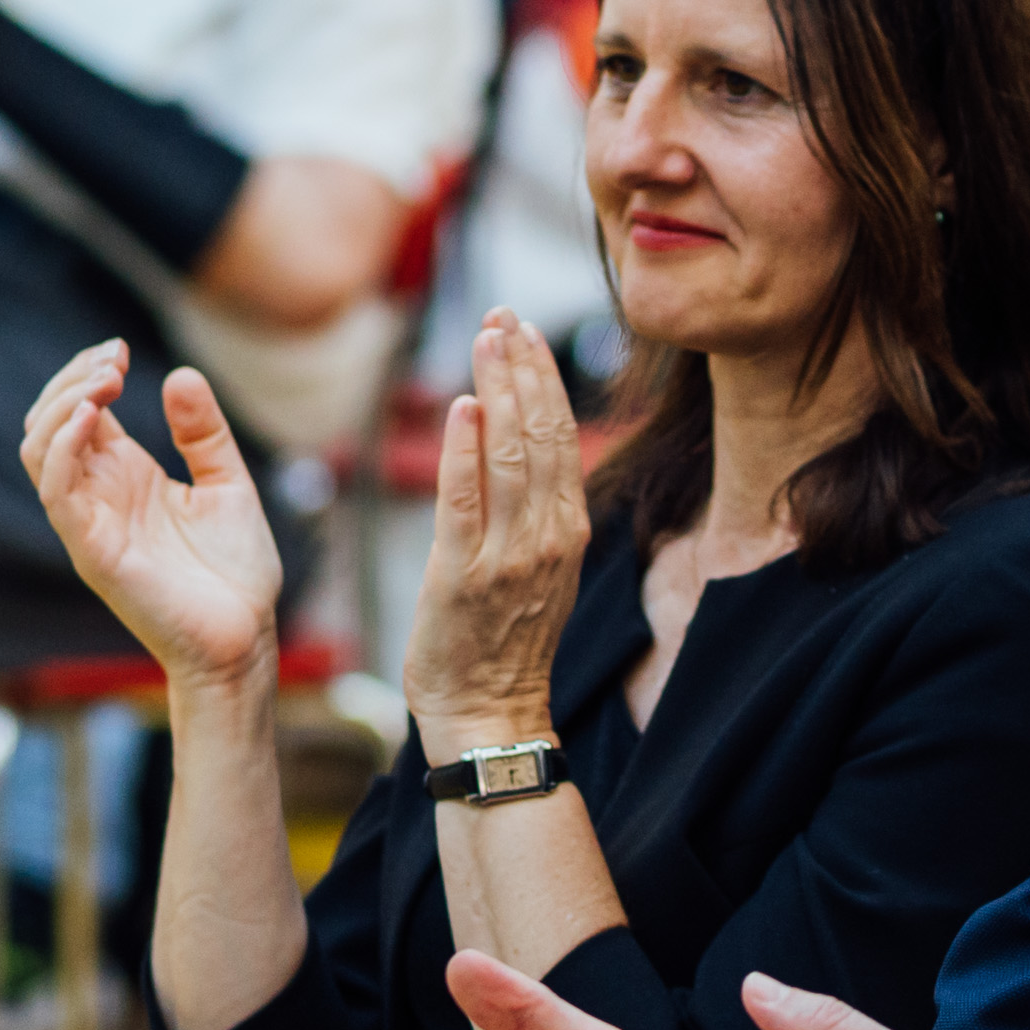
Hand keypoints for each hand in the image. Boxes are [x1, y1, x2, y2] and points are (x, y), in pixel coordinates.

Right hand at [21, 342, 285, 693]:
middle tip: (114, 360)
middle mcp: (98, 495)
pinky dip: (63, 446)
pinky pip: (55, 491)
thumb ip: (203, 433)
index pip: (79, 413)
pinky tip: (93, 417)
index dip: (88, 374)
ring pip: (38, 449)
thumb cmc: (235, 573)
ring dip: (62, 405)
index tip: (120, 351)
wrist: (243, 639)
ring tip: (104, 382)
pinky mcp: (91, 550)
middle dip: (71, 380)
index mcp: (125, 477)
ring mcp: (89, 522)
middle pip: (49, 422)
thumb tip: (180, 375)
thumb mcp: (226, 484)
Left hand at [400, 312, 591, 748]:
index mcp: (567, 530)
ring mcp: (508, 558)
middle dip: (521, 366)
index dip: (544, 377)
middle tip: (502, 313)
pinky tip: (462, 406)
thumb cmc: (504, 643)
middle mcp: (546, 537)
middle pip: (541, 433)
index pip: (561, 436)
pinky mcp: (462, 578)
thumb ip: (530, 507)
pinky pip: (465, 504)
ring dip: (498, 390)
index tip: (524, 329)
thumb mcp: (537, 567)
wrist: (492, 716)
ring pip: (511, 456)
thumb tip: (508, 437)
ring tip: (486, 338)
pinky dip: (464, 452)